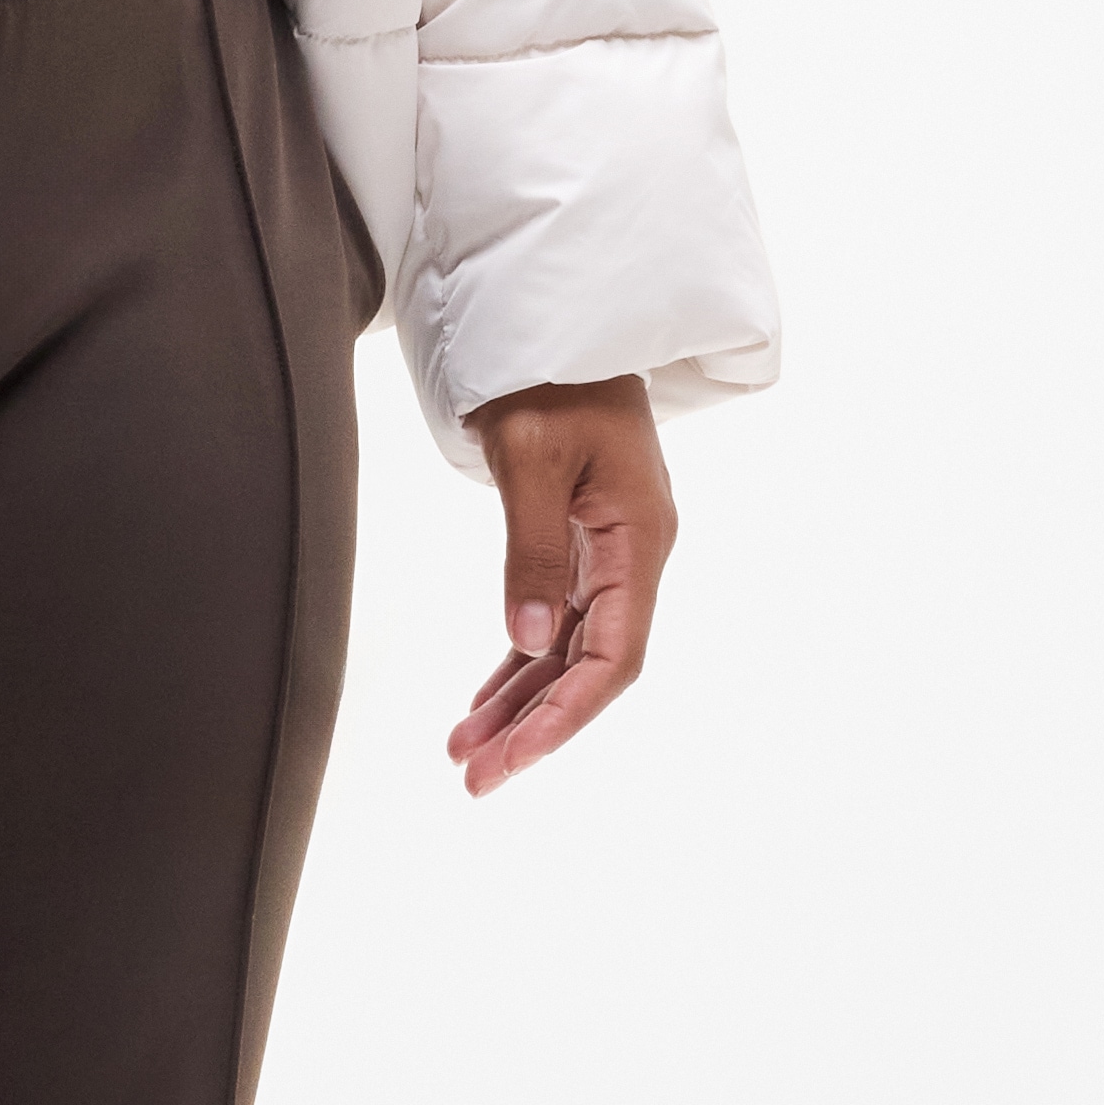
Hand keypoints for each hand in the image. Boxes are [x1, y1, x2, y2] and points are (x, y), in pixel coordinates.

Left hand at [445, 375, 675, 797]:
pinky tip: (483, 705)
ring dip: (519, 704)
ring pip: (567, 651)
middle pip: (591, 666)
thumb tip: (531, 639)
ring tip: (464, 754)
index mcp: (639, 539)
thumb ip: (532, 550)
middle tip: (474, 779)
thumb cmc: (549, 376)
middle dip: (535, 727)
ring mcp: (607, 552)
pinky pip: (552, 621)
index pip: (614, 655)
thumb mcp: (531, 456)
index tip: (514, 758)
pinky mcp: (578, 544)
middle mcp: (632, 555)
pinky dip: (517, 665)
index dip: (566, 715)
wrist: (557, 325)